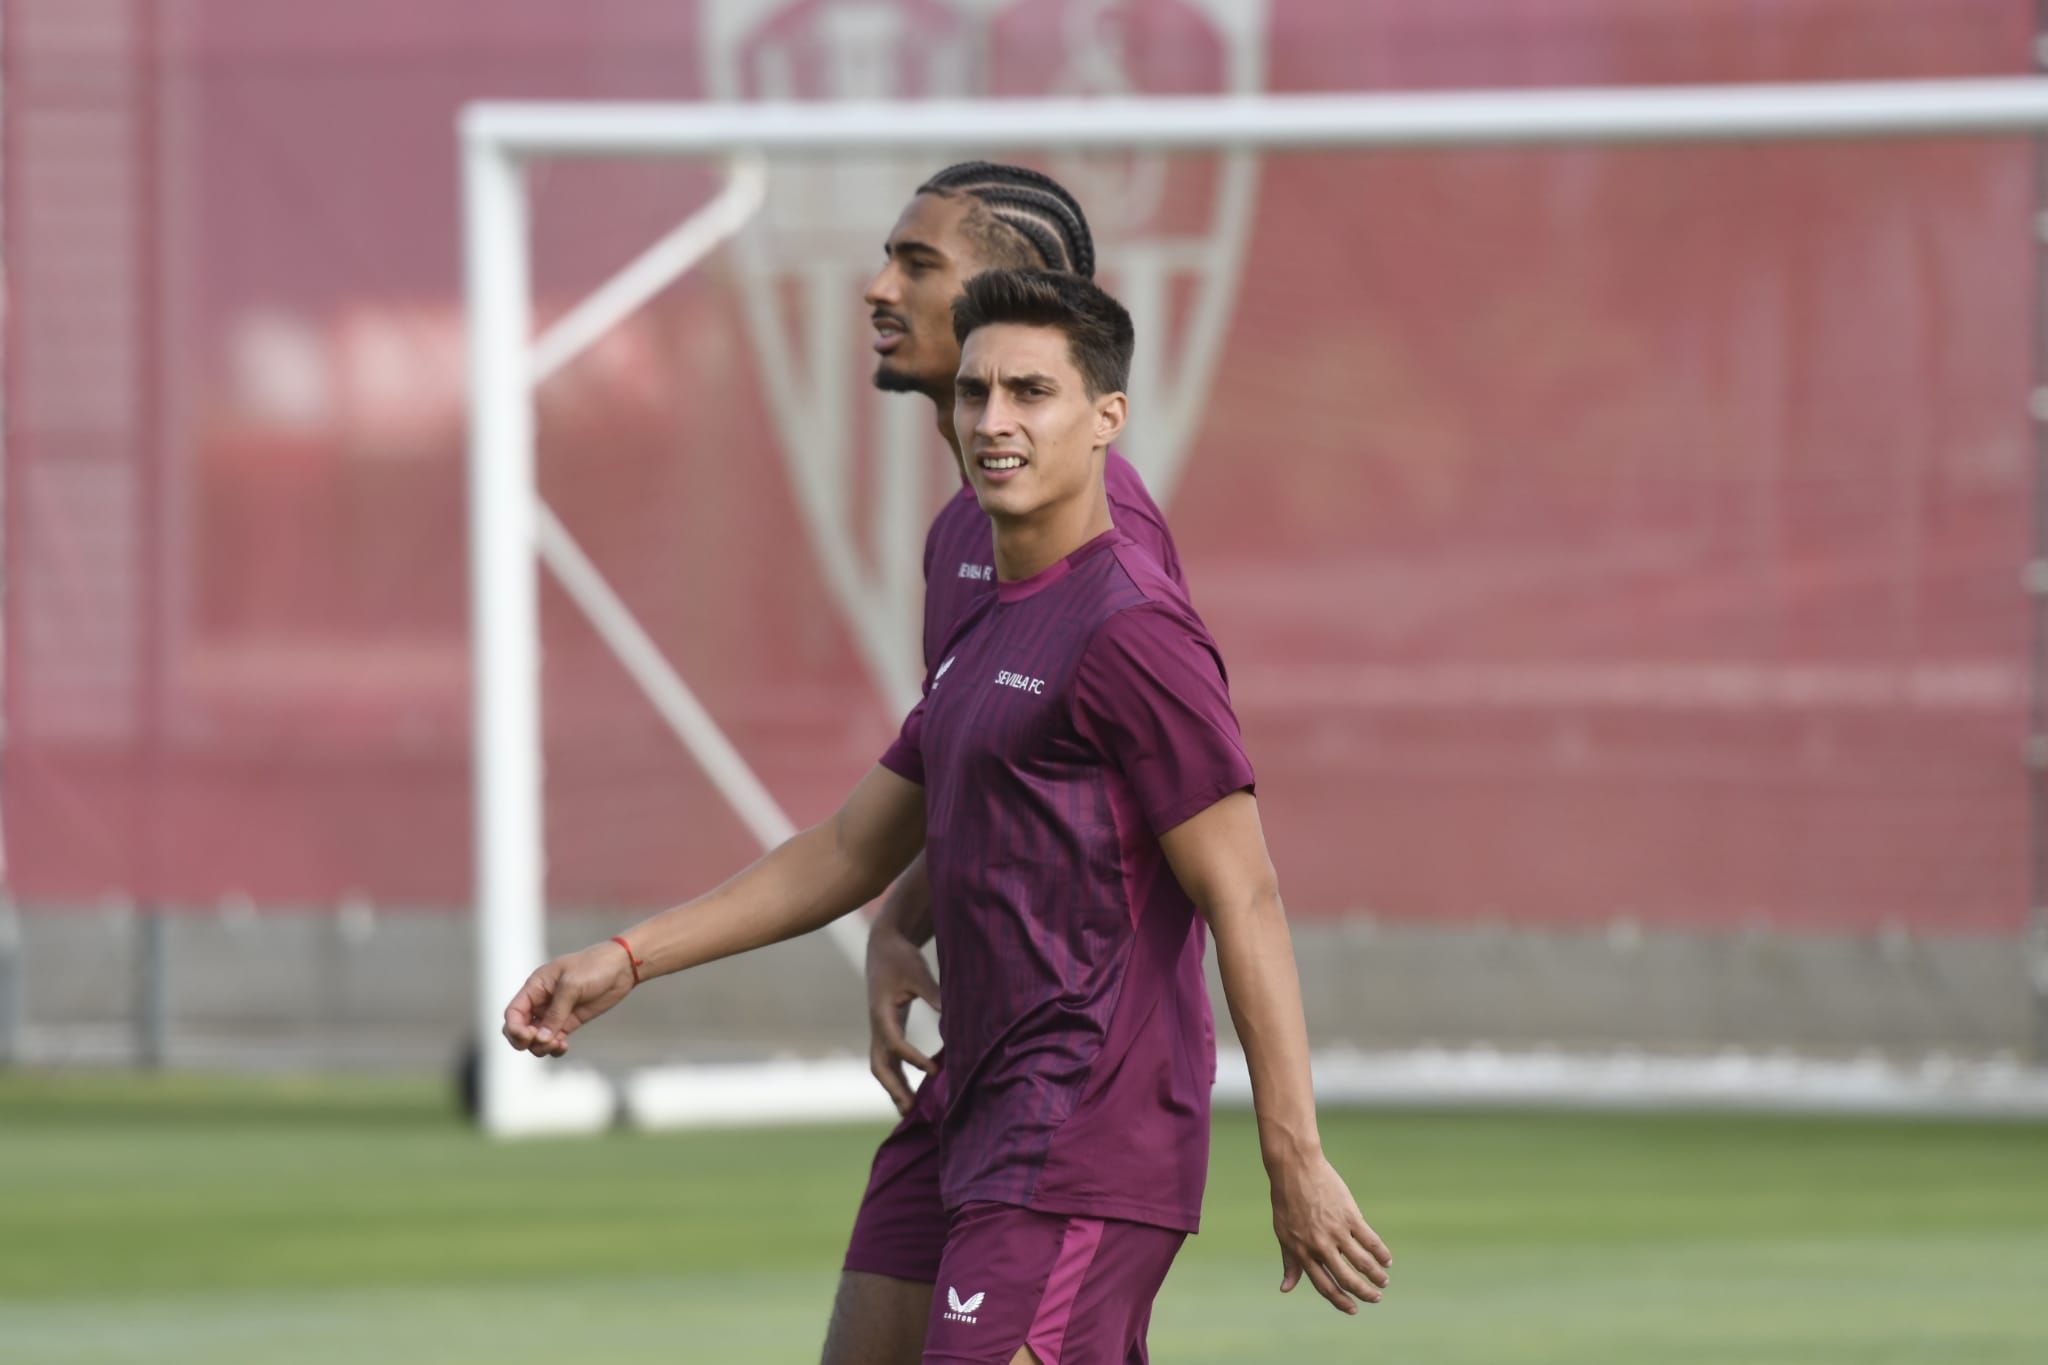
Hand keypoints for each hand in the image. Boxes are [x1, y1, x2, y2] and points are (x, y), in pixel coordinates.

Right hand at [501, 941, 636, 1057]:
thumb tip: (541, 1038)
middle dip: (524, 1041)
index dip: (514, 1028)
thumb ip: (555, 1013)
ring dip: (542, 1047)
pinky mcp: (569, 1022)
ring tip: (559, 1044)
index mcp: (535, 987)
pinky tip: (564, 1046)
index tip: (528, 1036)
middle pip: (519, 1029)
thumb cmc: (594, 966)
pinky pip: (554, 1040)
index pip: (513, 1012)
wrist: (621, 967)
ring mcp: (555, 1013)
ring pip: (536, 1038)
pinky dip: (555, 1047)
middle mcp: (541, 1002)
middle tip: (543, 1041)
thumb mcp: (571, 986)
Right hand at [865, 925, 939, 1112]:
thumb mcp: (919, 972)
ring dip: (894, 1088)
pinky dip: (898, 1076)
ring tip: (911, 1111)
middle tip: (911, 1109)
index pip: (894, 1043)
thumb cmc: (901, 957)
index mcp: (881, 1012)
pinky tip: (913, 1091)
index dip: (913, 1059)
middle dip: (894, 1087)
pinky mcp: (886, 1028)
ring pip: (882, 1066)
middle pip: (879, 1065)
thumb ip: (932, 994)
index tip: (934, 1071)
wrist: (884, 945)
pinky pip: (888, 1059)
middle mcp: (877, 1025)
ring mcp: (879, 1029)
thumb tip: (948, 1016)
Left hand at [1270, 1150, 1392, 1314]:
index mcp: (1303, 1252)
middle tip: (1375, 1298)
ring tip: (1384, 1281)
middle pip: (1347, 1278)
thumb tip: (1286, 1289)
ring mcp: (1336, 1231)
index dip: (1340, 1301)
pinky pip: (1370, 1240)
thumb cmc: (1286, 1201)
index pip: (1324, 1285)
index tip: (1353, 1309)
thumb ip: (1289, 1263)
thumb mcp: (1283, 1234)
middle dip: (1364, 1293)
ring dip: (1376, 1275)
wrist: (1295, 1168)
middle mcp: (1320, 1245)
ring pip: (1362, 1262)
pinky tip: (1387, 1260)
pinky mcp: (1350, 1216)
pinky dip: (1381, 1253)